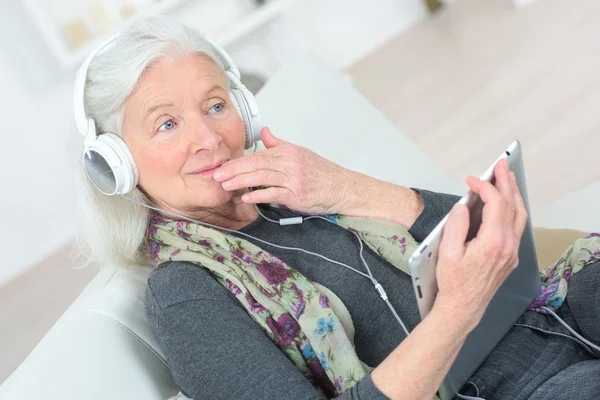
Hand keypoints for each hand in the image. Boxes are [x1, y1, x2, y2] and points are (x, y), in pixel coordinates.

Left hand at [213, 127, 351, 213]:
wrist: (343, 187)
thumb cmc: (322, 173)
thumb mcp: (300, 152)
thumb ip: (279, 144)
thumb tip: (265, 132)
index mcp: (288, 152)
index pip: (257, 155)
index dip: (237, 161)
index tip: (222, 166)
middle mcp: (290, 163)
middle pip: (255, 164)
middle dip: (233, 170)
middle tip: (216, 175)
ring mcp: (293, 179)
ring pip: (261, 177)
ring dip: (240, 181)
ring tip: (225, 185)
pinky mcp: (297, 195)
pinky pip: (273, 194)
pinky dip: (258, 195)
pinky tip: (245, 197)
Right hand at [433, 159, 527, 331]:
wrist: (463, 307)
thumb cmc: (453, 283)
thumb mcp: (447, 253)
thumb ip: (456, 225)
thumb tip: (463, 207)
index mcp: (492, 242)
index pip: (495, 204)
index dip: (484, 187)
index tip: (471, 180)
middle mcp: (507, 245)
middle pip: (512, 205)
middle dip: (506, 182)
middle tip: (501, 165)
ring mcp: (511, 252)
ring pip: (520, 215)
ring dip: (514, 194)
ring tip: (508, 178)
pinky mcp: (510, 257)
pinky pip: (517, 226)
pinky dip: (513, 209)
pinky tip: (507, 203)